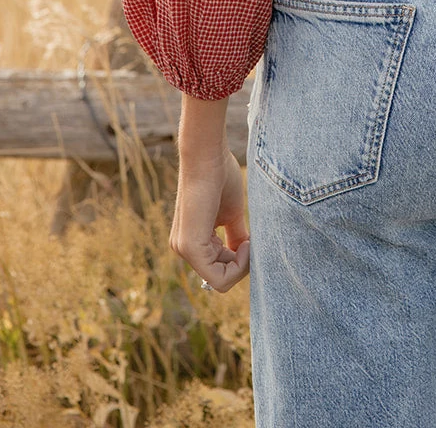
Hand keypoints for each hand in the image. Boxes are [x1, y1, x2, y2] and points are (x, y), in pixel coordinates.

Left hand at [169, 144, 250, 291]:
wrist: (208, 155)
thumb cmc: (220, 176)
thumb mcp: (231, 214)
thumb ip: (235, 236)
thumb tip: (247, 254)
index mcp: (191, 241)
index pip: (219, 270)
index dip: (241, 261)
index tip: (251, 240)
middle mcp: (183, 248)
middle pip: (221, 278)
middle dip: (243, 263)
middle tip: (252, 240)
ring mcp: (184, 249)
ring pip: (221, 281)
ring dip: (242, 264)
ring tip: (249, 239)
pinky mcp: (190, 248)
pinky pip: (218, 278)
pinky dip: (239, 265)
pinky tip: (246, 243)